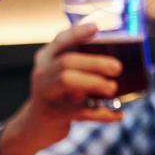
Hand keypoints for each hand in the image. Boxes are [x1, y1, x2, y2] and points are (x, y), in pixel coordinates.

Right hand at [0, 23, 125, 154]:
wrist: (35, 126)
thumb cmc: (58, 94)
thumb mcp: (60, 74)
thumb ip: (81, 64)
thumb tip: (119, 59)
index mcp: (47, 58)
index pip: (60, 40)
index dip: (78, 33)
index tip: (96, 28)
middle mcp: (43, 73)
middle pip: (67, 61)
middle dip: (95, 62)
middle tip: (117, 67)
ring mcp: (46, 93)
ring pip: (68, 81)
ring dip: (94, 83)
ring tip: (113, 88)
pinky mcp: (54, 114)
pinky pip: (81, 112)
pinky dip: (103, 113)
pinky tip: (118, 114)